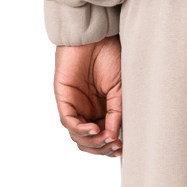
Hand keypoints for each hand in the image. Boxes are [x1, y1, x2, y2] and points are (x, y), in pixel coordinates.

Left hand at [54, 39, 122, 157]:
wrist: (97, 37)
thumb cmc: (110, 56)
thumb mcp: (120, 89)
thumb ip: (116, 112)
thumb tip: (114, 136)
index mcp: (103, 110)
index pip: (104, 138)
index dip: (111, 147)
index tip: (122, 148)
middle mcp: (88, 111)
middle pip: (90, 143)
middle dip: (102, 148)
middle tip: (114, 146)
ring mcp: (75, 107)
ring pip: (78, 137)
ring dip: (93, 142)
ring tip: (106, 137)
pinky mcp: (64, 100)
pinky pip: (69, 122)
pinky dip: (81, 130)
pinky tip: (94, 130)